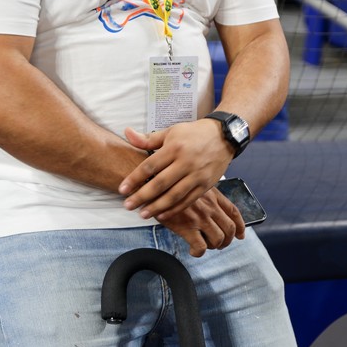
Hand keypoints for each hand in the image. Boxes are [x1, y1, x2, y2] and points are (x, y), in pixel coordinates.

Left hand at [118, 121, 233, 220]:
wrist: (224, 137)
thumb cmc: (193, 133)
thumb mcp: (171, 131)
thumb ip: (148, 138)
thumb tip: (127, 133)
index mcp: (174, 148)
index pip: (150, 166)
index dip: (135, 179)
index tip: (122, 189)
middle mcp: (185, 162)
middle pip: (160, 183)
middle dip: (142, 196)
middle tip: (128, 205)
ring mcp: (197, 175)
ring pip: (174, 195)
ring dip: (157, 207)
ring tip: (142, 214)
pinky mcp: (206, 185)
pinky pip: (188, 200)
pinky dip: (175, 209)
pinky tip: (162, 215)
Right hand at [160, 187, 245, 257]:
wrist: (153, 184)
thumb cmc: (169, 184)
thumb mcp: (191, 183)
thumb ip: (202, 194)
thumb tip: (205, 205)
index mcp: (212, 194)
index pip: (233, 212)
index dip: (240, 226)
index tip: (240, 235)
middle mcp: (209, 206)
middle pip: (230, 228)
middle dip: (227, 240)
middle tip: (220, 244)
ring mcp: (200, 217)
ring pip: (218, 239)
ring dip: (214, 246)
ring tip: (205, 246)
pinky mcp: (187, 227)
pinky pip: (201, 247)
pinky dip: (199, 252)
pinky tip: (192, 250)